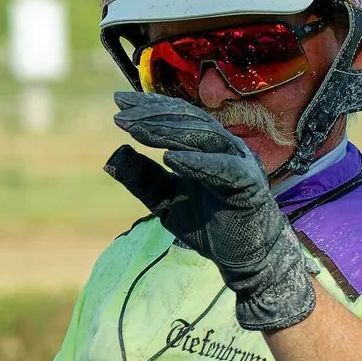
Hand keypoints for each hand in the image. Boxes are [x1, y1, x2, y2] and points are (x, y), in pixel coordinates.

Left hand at [108, 91, 316, 331]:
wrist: (243, 258)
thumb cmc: (209, 224)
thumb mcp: (165, 201)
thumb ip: (142, 178)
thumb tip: (114, 153)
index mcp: (208, 148)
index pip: (179, 118)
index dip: (150, 107)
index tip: (118, 102)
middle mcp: (225, 149)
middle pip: (189, 121)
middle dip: (153, 114)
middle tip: (121, 112)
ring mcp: (240, 164)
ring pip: (203, 138)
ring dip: (168, 132)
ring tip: (135, 129)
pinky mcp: (248, 186)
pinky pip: (222, 169)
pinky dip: (197, 162)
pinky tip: (169, 157)